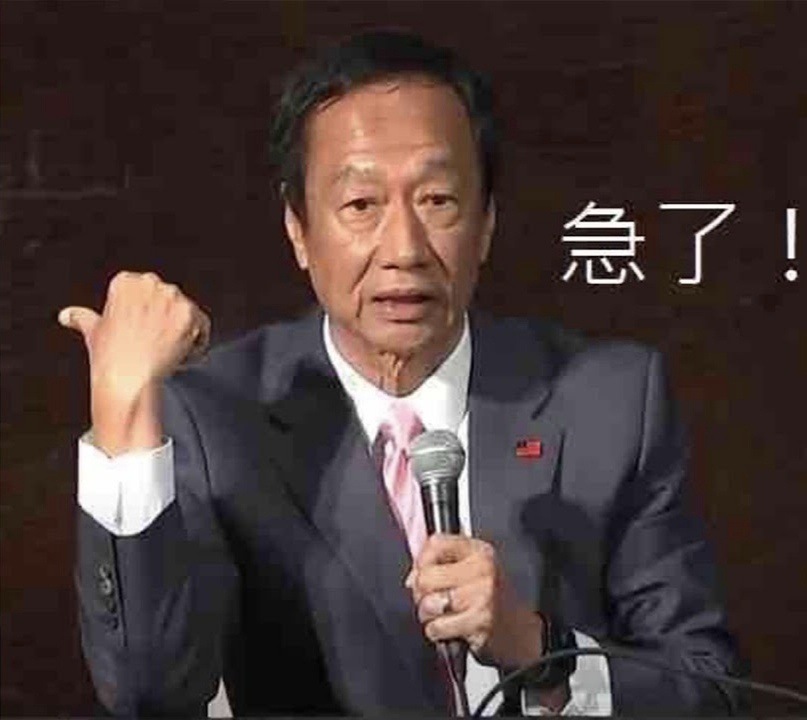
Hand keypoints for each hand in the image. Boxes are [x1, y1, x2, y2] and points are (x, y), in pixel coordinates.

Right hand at [58, 271, 210, 454]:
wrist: (128, 378)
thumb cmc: (111, 357)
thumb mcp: (94, 331)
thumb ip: (82, 317)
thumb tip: (67, 315)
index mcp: (127, 282)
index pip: (150, 294)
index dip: (148, 318)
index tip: (142, 334)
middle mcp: (151, 284)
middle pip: (171, 302)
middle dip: (167, 324)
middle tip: (154, 346)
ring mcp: (173, 298)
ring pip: (188, 315)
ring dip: (182, 334)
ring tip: (164, 353)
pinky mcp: (191, 315)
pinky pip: (203, 327)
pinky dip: (196, 344)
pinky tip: (177, 356)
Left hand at [405, 534, 544, 669]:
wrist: (519, 633)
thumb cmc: (491, 600)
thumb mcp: (472, 570)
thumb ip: (441, 563)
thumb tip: (412, 578)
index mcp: (479, 551)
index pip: (435, 543)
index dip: (421, 561)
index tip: (425, 573)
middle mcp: (482, 569)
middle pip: (425, 576)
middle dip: (421, 594)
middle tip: (433, 600)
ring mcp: (482, 595)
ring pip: (428, 603)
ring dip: (428, 615)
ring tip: (444, 615)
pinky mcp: (478, 622)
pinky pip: (437, 627)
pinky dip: (437, 632)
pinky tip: (451, 628)